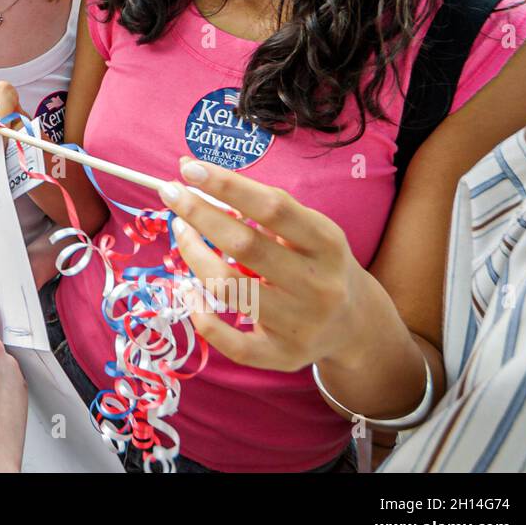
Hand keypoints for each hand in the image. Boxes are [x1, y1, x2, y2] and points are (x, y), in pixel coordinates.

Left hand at [162, 155, 366, 371]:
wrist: (355, 324)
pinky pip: (231, 343)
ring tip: (181, 232)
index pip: (272, 207)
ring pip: (229, 288)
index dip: (227, 186)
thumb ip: (263, 206)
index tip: (189, 168)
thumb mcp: (310, 229)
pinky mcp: (283, 356)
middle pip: (244, 245)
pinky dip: (202, 316)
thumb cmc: (317, 263)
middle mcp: (318, 285)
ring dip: (193, 255)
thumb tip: (197, 176)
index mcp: (327, 243)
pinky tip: (188, 291)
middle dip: (199, 214)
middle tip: (170, 193)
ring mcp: (301, 325)